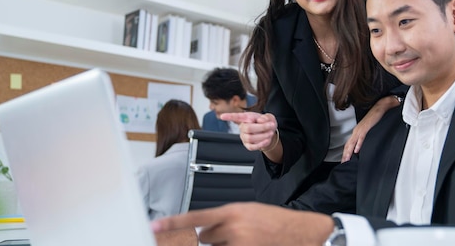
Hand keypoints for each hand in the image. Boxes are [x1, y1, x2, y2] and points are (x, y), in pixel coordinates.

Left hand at [151, 202, 333, 245]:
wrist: (299, 232)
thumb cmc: (274, 221)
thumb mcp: (247, 211)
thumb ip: (224, 219)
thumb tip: (205, 230)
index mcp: (232, 211)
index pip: (195, 218)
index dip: (173, 223)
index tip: (155, 227)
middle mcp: (232, 228)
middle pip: (204, 236)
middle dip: (211, 236)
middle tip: (230, 233)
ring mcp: (238, 244)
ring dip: (223, 244)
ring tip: (245, 238)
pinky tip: (247, 242)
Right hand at [220, 112, 277, 150]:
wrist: (270, 133)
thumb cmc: (267, 123)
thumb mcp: (269, 117)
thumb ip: (266, 117)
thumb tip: (261, 121)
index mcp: (246, 118)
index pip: (236, 117)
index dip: (229, 116)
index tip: (222, 116)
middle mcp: (243, 127)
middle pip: (248, 128)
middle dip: (261, 127)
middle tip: (271, 125)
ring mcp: (244, 137)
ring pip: (251, 138)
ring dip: (263, 135)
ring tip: (270, 132)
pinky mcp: (248, 145)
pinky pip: (253, 146)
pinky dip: (261, 143)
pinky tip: (267, 140)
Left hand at [341, 95, 400, 161]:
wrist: (379, 108)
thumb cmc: (374, 118)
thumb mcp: (367, 128)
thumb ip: (364, 135)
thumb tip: (362, 143)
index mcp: (356, 131)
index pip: (349, 143)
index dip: (346, 152)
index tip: (344, 159)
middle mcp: (356, 130)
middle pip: (348, 144)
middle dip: (345, 154)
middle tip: (343, 162)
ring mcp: (360, 129)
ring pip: (352, 142)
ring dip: (349, 151)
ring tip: (347, 159)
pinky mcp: (365, 128)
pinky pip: (361, 138)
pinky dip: (358, 145)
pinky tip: (356, 150)